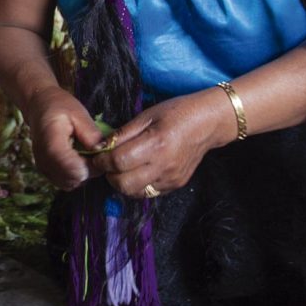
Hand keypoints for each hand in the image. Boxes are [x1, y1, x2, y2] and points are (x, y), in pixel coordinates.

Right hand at [26, 85, 104, 191]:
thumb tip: (104, 151)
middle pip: (74, 179)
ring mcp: (43, 168)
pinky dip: (74, 174)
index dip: (92, 165)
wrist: (38, 105)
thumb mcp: (78, 113)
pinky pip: (65, 181)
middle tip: (93, 150)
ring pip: (71, 183)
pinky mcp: (46, 171)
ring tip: (84, 152)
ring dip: (82, 172)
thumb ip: (91, 134)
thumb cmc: (58, 106)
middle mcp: (44, 161)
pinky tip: (77, 158)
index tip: (98, 151)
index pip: (75, 171)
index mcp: (52, 146)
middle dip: (89, 169)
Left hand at [90, 91, 225, 197]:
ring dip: (122, 183)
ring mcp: (171, 179)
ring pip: (135, 192)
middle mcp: (164, 166)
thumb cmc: (177, 113)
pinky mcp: (175, 185)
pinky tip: (138, 171)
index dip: (102, 160)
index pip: (118, 161)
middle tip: (108, 163)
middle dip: (109, 175)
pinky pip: (148, 192)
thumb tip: (101, 145)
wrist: (208, 124)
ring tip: (122, 168)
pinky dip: (137, 185)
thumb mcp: (147, 115)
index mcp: (156, 144)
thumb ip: (124, 133)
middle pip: (124, 184)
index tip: (97, 155)